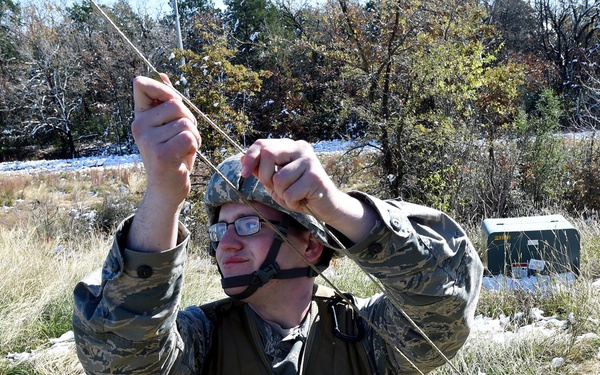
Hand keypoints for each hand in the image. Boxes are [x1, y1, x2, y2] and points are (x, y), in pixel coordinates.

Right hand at [132, 74, 199, 208]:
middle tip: (184, 137)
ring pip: (186, 123)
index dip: (162, 88)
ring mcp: (148, 140)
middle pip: (176, 104)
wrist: (167, 188)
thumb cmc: (172, 155)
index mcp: (140, 116)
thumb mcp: (169, 127)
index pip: (141, 84)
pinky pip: (189, 137)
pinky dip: (194, 145)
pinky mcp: (161, 154)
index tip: (172, 102)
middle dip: (189, 119)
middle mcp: (139, 125)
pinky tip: (185, 156)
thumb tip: (163, 74)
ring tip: (184, 149)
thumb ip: (166, 102)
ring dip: (194, 136)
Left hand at [241, 139, 375, 241]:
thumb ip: (262, 170)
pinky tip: (301, 200)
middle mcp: (301, 148)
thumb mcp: (276, 181)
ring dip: (281, 193)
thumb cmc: (300, 193)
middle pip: (268, 153)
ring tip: (293, 195)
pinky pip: (290, 193)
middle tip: (273, 187)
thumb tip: (242, 159)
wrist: (327, 206)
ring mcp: (309, 161)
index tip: (244, 173)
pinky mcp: (315, 177)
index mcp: (290, 146)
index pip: (262, 144)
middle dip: (265, 176)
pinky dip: (291, 202)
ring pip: (278, 179)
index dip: (250, 158)